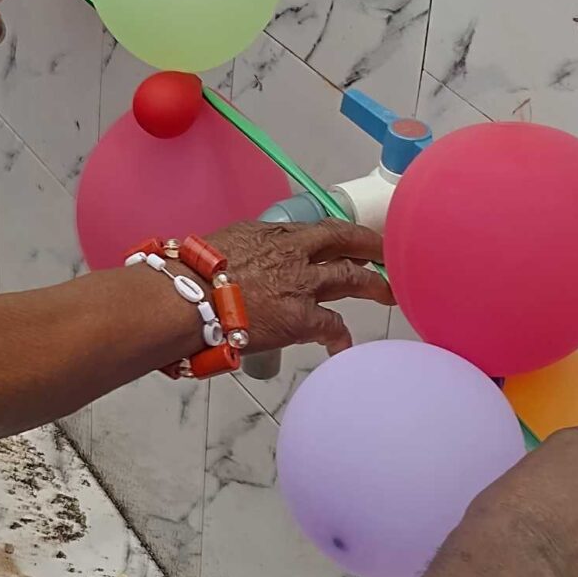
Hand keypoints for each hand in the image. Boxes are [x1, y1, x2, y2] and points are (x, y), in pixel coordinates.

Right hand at [208, 219, 392, 358]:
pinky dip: (340, 337)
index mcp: (275, 235)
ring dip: (374, 285)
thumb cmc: (192, 273)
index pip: (320, 229)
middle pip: (345, 243)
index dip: (342, 235)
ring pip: (351, 279)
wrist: (187, 299)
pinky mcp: (302, 318)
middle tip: (386, 254)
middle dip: (371, 247)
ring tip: (389, 293)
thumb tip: (252, 256)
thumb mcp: (227, 244)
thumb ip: (251, 248)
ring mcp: (302, 285)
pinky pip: (332, 327)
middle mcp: (295, 254)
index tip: (354, 239)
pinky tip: (343, 347)